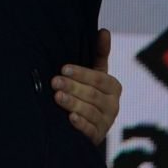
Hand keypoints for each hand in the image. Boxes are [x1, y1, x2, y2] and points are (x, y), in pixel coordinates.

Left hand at [52, 27, 121, 145]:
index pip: (99, 78)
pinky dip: (81, 124)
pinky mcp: (97, 137)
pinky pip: (90, 131)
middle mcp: (113, 105)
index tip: (64, 68)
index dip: (82, 73)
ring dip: (73, 103)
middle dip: (73, 87)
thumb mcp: (94, 73)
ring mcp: (106, 122)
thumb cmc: (88, 90)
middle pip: (93, 95)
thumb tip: (104, 30)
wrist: (86, 122)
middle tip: (54, 81)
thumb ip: (99, 54)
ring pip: (90, 112)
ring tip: (57, 97)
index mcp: (113, 87)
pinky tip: (70, 118)